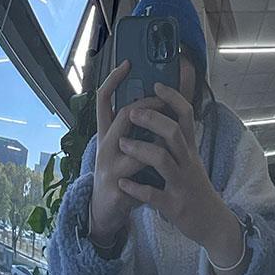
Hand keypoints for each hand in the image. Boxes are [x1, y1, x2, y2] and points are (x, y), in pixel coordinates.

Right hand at [88, 60, 163, 246]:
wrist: (105, 210)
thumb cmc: (121, 173)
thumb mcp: (125, 146)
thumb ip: (138, 127)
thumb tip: (158, 100)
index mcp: (106, 134)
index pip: (103, 100)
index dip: (114, 81)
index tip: (128, 63)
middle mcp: (105, 147)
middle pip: (123, 118)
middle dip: (147, 108)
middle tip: (163, 103)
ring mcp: (109, 168)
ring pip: (135, 149)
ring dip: (157, 143)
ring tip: (170, 141)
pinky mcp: (118, 189)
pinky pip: (141, 179)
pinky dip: (156, 174)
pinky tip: (165, 175)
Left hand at [116, 84, 240, 265]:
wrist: (213, 223)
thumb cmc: (195, 187)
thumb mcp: (192, 159)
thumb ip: (179, 138)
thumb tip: (167, 113)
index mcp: (190, 149)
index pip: (186, 116)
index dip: (172, 98)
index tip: (156, 85)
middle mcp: (188, 163)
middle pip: (173, 132)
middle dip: (151, 119)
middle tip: (131, 112)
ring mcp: (181, 184)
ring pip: (162, 160)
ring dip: (140, 149)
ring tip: (122, 144)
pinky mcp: (174, 206)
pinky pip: (153, 195)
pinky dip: (135, 188)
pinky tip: (122, 184)